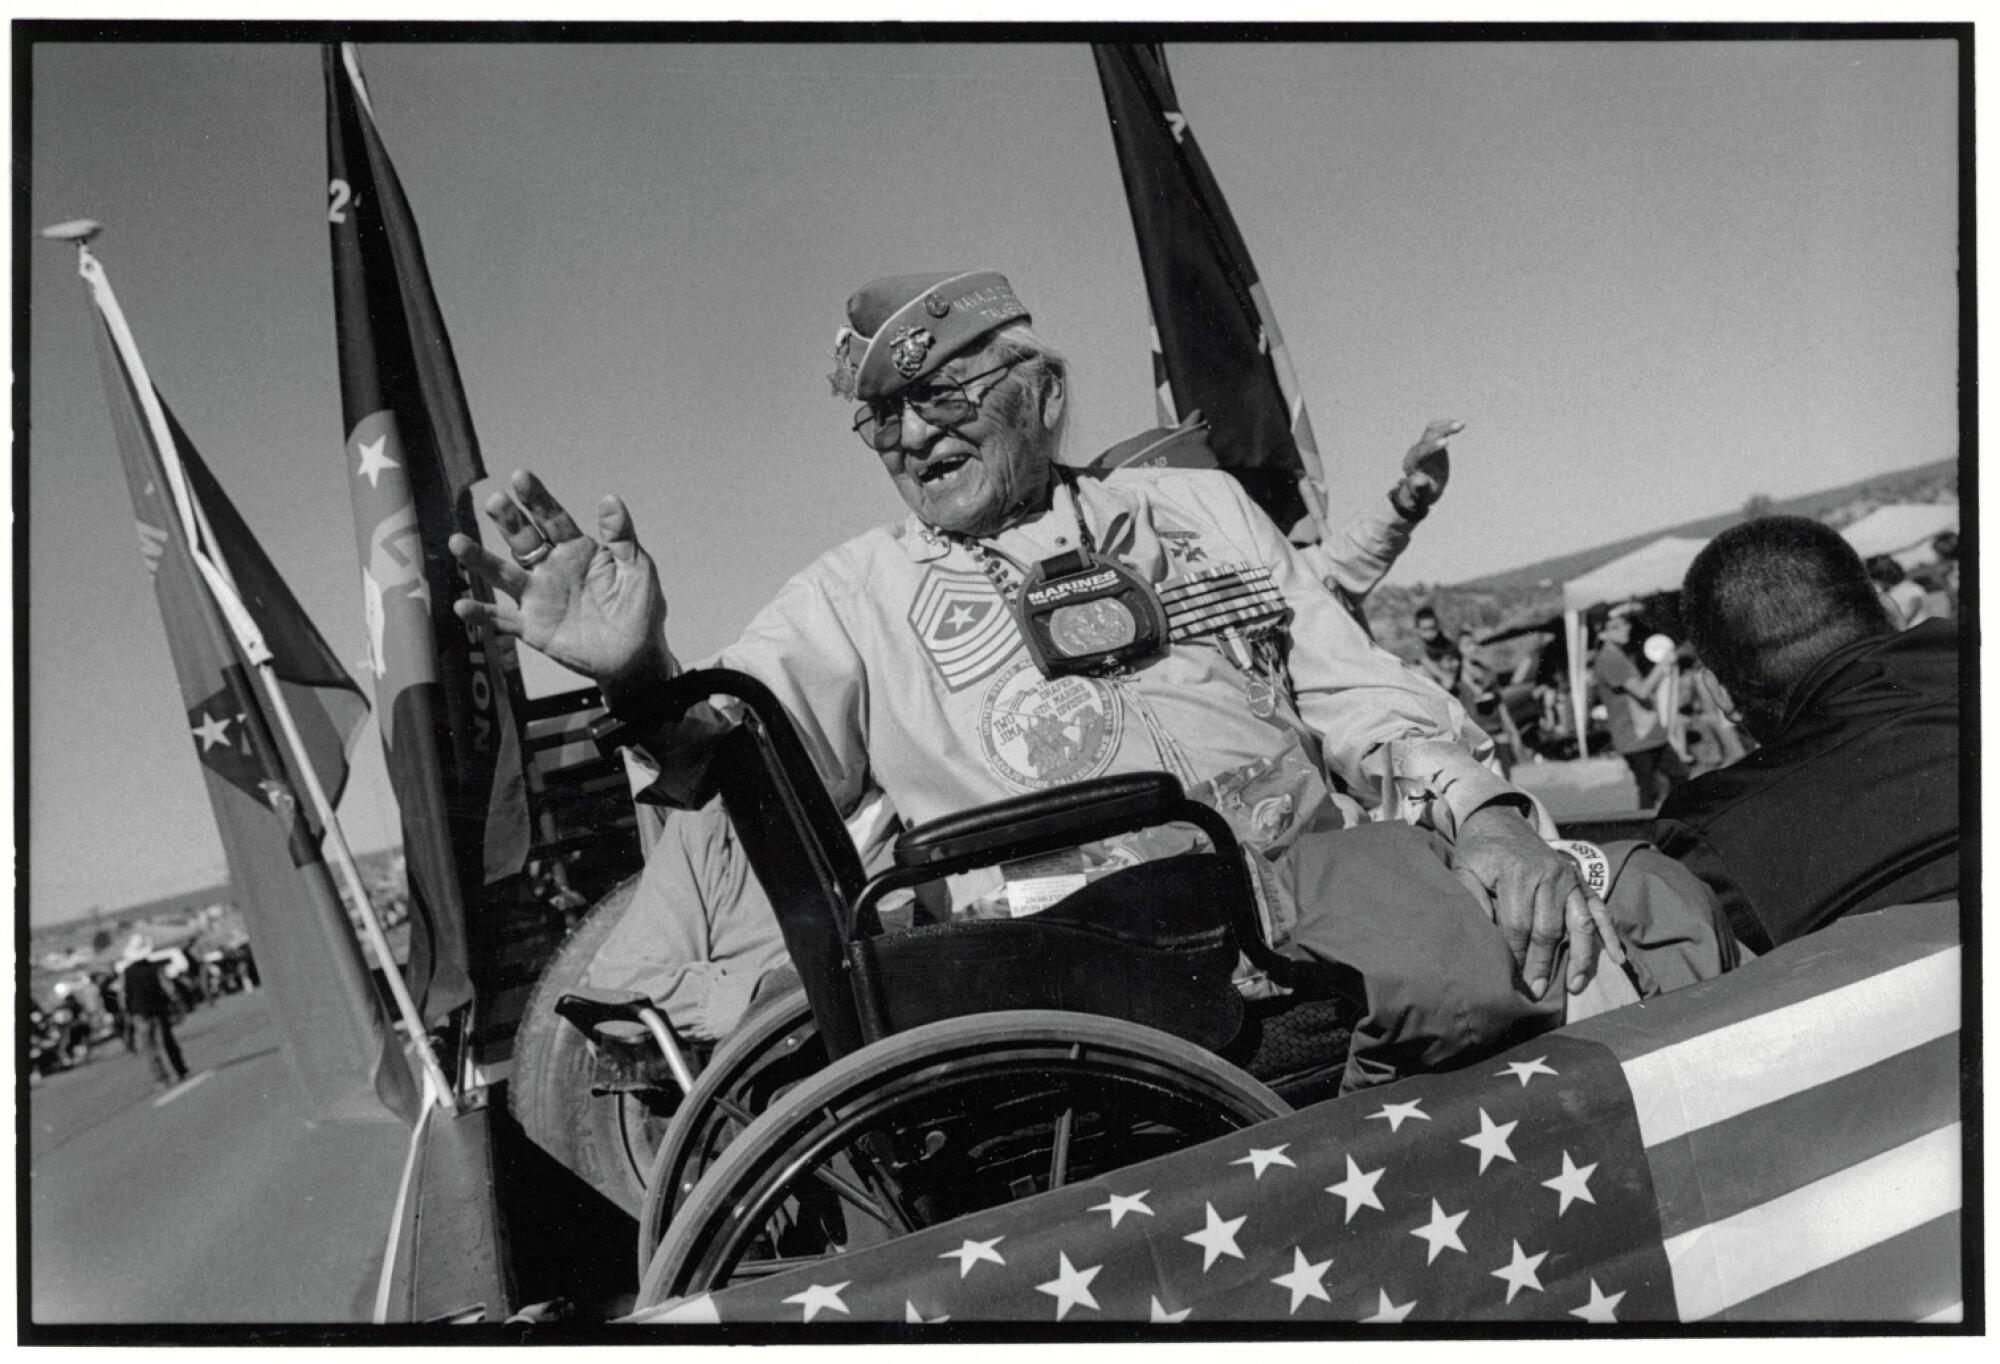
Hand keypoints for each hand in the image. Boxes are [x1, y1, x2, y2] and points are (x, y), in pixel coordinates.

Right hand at [448, 469, 668, 688]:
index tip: (520, 476)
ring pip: (503, 574)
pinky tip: (462, 605)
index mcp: (577, 549)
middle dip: (509, 521)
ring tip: (457, 542)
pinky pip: (502, 619)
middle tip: (495, 501)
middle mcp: (551, 568)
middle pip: (524, 540)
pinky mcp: (532, 628)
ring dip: (480, 559)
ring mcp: (538, 597)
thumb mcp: (637, 567)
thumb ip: (621, 535)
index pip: (552, 518)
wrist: (636, 656)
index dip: (537, 498)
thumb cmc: (639, 608)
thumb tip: (610, 499)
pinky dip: (482, 614)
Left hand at [1399, 418, 1461, 506]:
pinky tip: (1460, 424)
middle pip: (1427, 438)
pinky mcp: (1429, 442)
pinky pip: (1437, 430)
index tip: (1446, 442)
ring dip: (1445, 426)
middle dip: (1441, 431)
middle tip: (1457, 426)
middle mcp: (1415, 452)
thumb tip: (1419, 481)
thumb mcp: (1422, 495)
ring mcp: (1422, 445)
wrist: (1422, 489)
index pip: (1421, 453)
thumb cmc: (1422, 494)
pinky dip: (1447, 425)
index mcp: (1411, 465)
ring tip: (1461, 424)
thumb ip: (1420, 489)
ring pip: (1432, 430)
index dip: (1432, 446)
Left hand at [1449, 803, 1624, 998]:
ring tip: (1576, 985)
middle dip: (1544, 964)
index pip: (1519, 925)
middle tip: (1539, 991)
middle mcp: (1549, 876)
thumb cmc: (1480, 854)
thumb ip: (1471, 899)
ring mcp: (1569, 878)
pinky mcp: (1581, 880)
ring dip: (1581, 957)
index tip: (1515, 980)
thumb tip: (1483, 935)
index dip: (1518, 955)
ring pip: (1580, 923)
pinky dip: (1609, 933)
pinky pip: (1600, 909)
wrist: (1501, 823)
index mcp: (1518, 875)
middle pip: (1549, 929)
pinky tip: (1616, 957)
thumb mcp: (1464, 870)